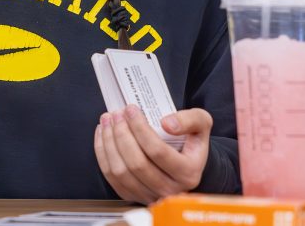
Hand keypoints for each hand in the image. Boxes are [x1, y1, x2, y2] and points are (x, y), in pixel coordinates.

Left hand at [94, 104, 212, 203]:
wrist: (186, 162)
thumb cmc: (191, 141)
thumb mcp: (201, 123)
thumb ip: (190, 120)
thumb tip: (167, 124)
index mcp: (188, 173)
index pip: (157, 151)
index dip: (139, 128)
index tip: (130, 109)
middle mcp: (169, 190)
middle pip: (136, 163)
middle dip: (121, 134)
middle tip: (116, 114)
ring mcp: (149, 195)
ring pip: (120, 171)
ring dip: (109, 143)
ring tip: (107, 120)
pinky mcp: (132, 195)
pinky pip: (111, 177)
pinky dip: (102, 154)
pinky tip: (103, 135)